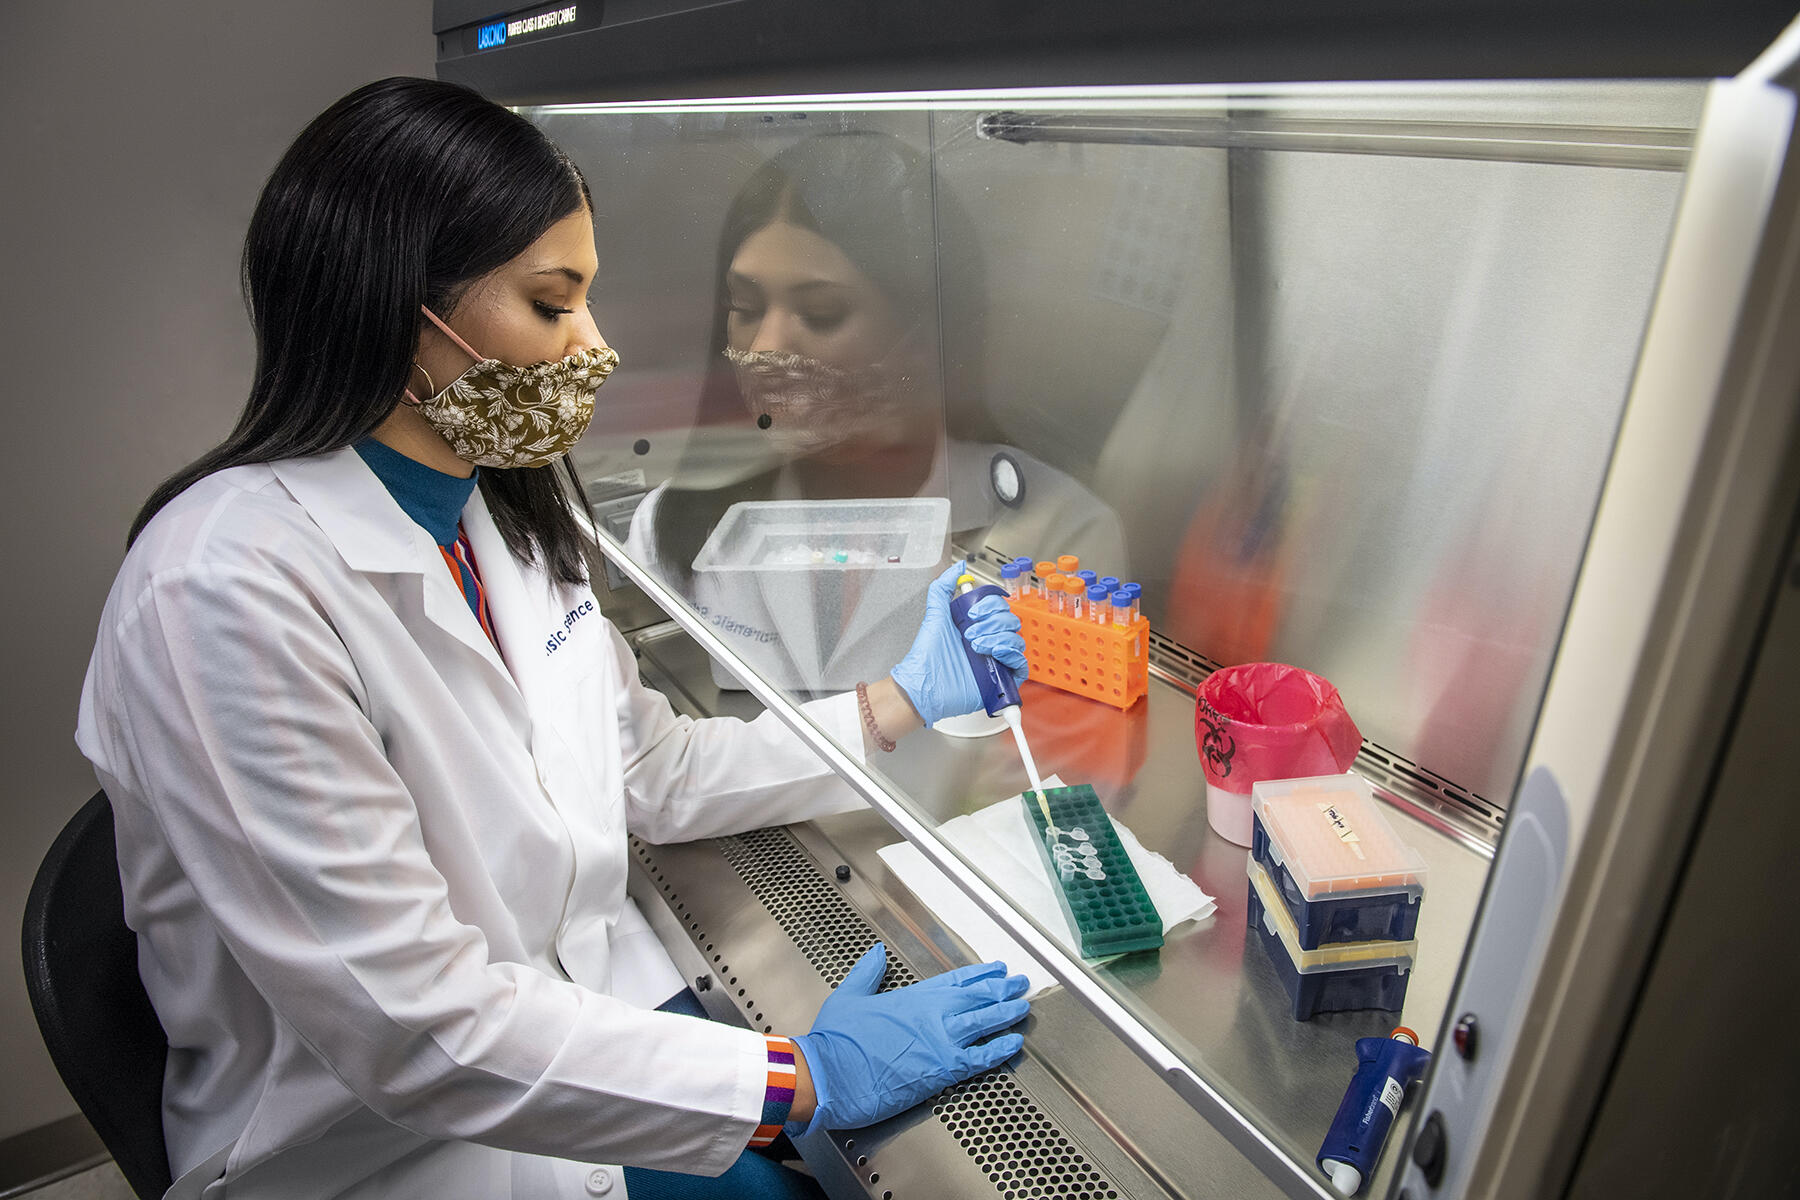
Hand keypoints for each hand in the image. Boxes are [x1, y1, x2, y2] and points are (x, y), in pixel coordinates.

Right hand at [788, 943, 1027, 1134]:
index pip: (955, 980)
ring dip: (1007, 1012)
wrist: (830, 1074)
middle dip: (1002, 988)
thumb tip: (876, 953)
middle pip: (976, 997)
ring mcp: (938, 1040)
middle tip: (1020, 983)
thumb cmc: (835, 1041)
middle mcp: (930, 1014)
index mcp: (912, 997)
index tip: (997, 968)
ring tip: (1024, 1006)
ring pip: (984, 1021)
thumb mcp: (848, 996)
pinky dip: (999, 1049)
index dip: (980, 974)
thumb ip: (867, 973)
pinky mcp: (941, 1069)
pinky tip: (1014, 1043)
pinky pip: (980, 1057)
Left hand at [890, 562, 1027, 725]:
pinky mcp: (1002, 678)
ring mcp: (996, 659)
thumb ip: (943, 587)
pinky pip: (1021, 662)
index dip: (990, 605)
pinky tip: (995, 652)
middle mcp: (989, 641)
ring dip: (998, 638)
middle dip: (992, 623)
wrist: (925, 685)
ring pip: (1017, 639)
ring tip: (977, 647)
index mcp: (976, 625)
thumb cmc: (927, 656)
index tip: (973, 613)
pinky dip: (1011, 653)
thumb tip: (957, 567)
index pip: (999, 607)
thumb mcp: (935, 615)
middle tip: (971, 633)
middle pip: (1011, 621)